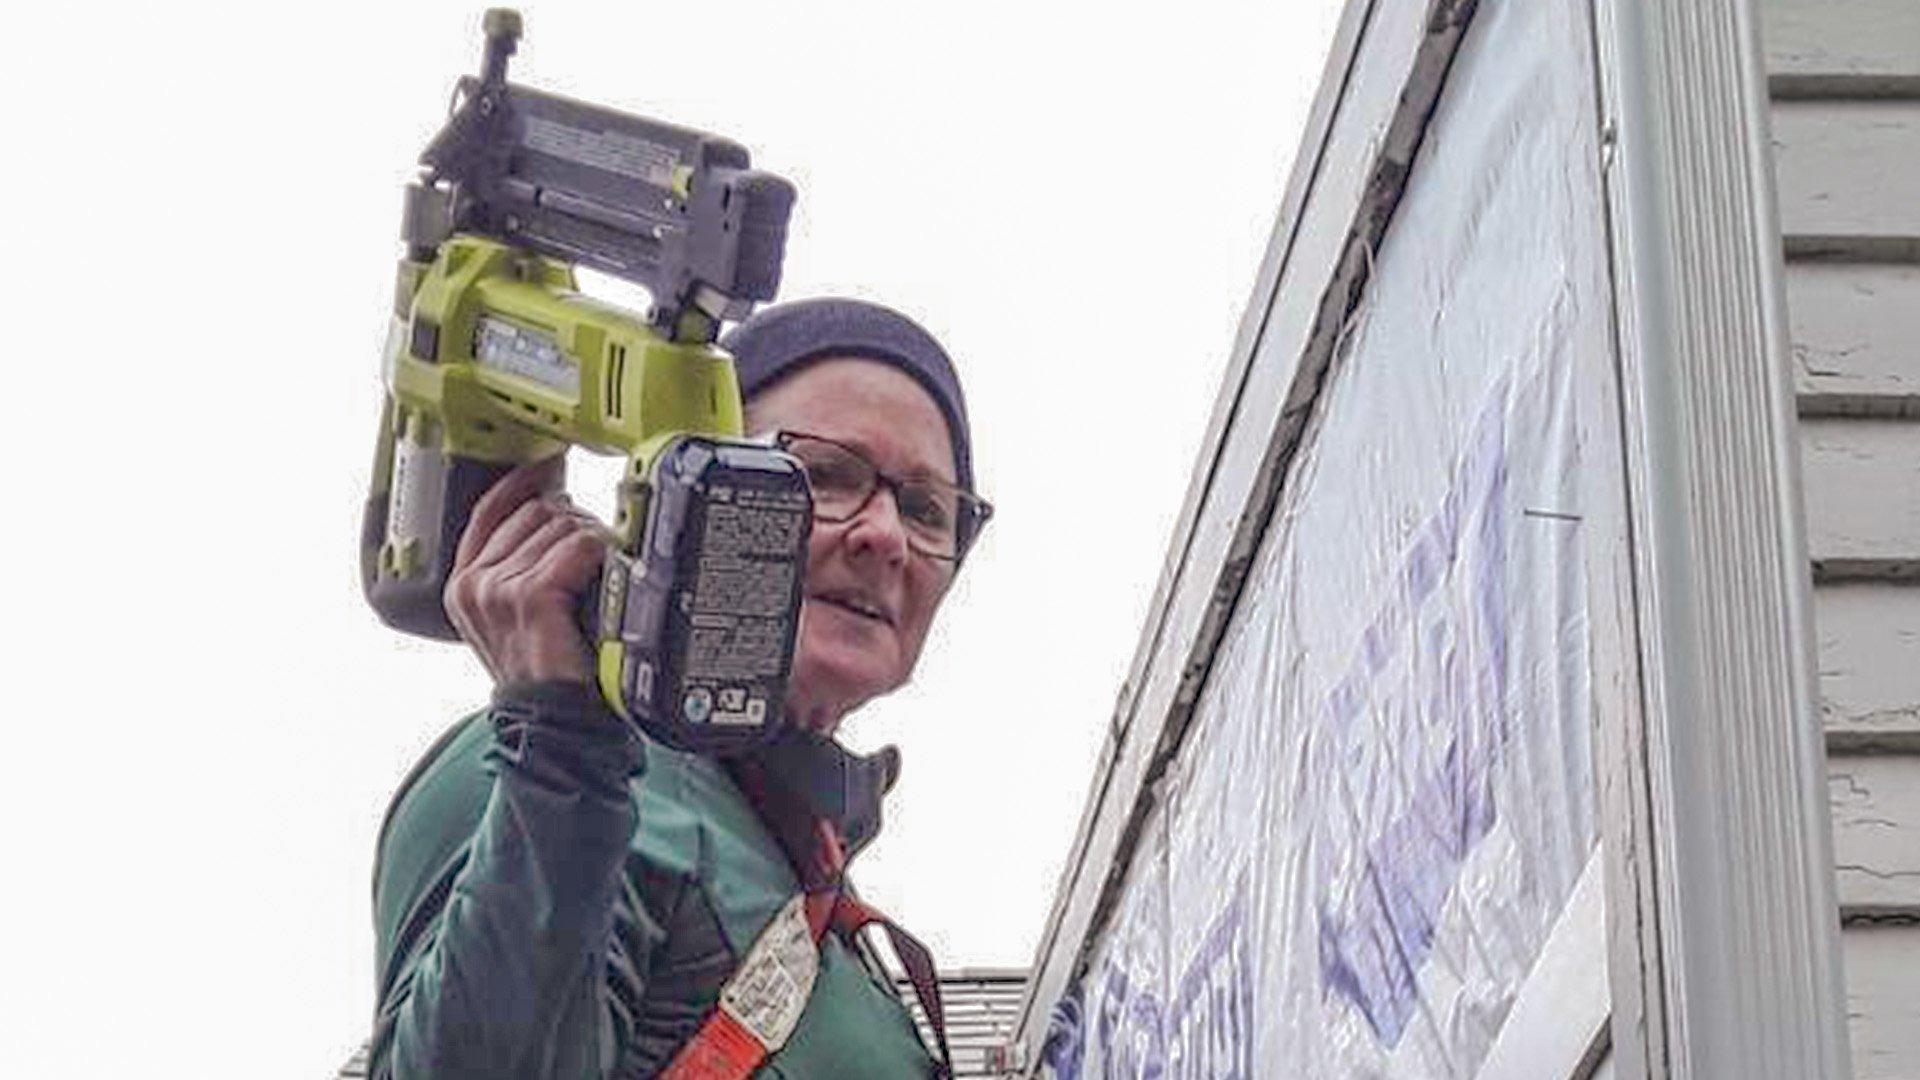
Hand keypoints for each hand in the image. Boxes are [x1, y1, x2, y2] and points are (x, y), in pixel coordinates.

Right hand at [444, 456, 608, 685]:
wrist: (554, 725)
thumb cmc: (549, 674)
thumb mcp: (523, 616)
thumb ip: (524, 567)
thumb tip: (561, 513)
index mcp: (464, 584)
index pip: (490, 509)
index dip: (524, 481)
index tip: (551, 465)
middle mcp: (473, 583)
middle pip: (535, 511)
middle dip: (575, 522)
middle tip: (598, 552)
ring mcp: (497, 589)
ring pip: (561, 526)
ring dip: (593, 542)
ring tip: (602, 576)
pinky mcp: (529, 596)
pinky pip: (577, 546)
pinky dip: (600, 555)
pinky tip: (605, 579)